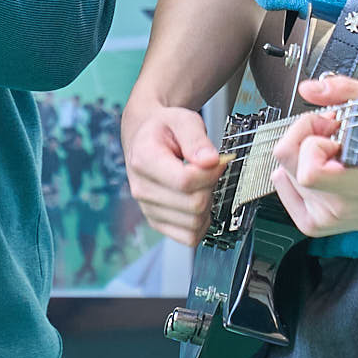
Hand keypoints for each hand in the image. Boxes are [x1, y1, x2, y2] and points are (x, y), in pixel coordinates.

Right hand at [122, 104, 224, 247]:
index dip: (211, 173)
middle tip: (209, 170)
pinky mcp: (157, 222)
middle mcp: (141, 188)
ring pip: (194, 223)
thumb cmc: (164, 130)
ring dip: (207, 204)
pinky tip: (198, 201)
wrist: (146, 139)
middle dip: (211, 186)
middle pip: (193, 205)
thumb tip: (211, 161)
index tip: (217, 160)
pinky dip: (201, 223)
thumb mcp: (182, 120)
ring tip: (200, 184)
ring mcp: (148, 209)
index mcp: (143, 159)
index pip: (185, 181)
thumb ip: (197, 138)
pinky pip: (189, 237)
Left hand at [269, 75, 357, 237]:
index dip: (313, 138)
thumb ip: (346, 92)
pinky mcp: (317, 224)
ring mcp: (327, 218)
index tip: (331, 128)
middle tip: (331, 135)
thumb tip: (311, 89)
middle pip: (288, 162)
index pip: (309, 171)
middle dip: (305, 137)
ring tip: (332, 154)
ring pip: (283, 172)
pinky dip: (291, 173)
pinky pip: (282, 189)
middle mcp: (340, 207)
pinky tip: (315, 167)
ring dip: (302, 156)